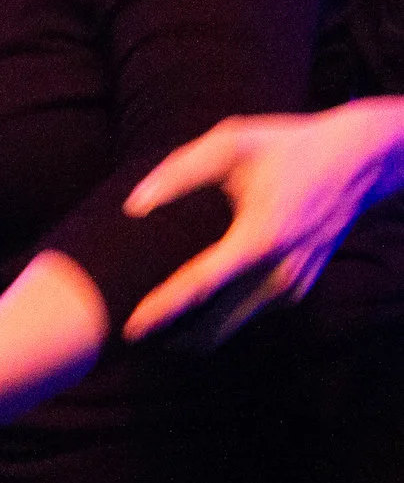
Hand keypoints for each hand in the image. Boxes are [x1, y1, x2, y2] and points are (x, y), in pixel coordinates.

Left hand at [119, 99, 403, 341]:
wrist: (357, 160)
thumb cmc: (286, 147)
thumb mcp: (231, 144)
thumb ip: (179, 172)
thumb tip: (133, 207)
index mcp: (262, 237)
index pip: (202, 284)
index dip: (163, 310)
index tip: (130, 328)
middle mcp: (281, 272)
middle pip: (217, 324)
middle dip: (172, 337)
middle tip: (125, 338)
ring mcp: (294, 285)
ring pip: (233, 326)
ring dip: (193, 335)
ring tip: (149, 334)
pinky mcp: (298, 289)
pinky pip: (249, 315)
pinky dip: (217, 321)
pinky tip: (185, 316)